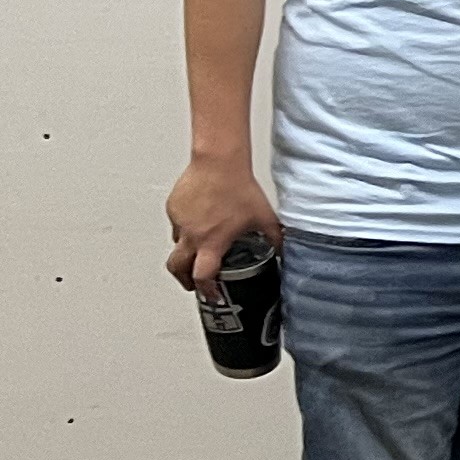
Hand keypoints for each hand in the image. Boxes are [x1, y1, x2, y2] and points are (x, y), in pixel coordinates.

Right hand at [165, 156, 281, 295]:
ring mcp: (179, 222)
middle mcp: (192, 235)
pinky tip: (200, 224)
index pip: (202, 276)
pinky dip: (185, 230)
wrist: (219, 163)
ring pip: (176, 245)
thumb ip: (275, 238)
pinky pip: (176, 226)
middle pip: (177, 268)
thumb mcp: (264, 218)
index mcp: (212, 242)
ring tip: (199, 251)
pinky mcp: (173, 209)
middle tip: (193, 284)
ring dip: (186, 252)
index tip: (213, 296)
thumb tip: (285, 250)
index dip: (206, 290)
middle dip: (184, 280)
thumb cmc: (239, 188)